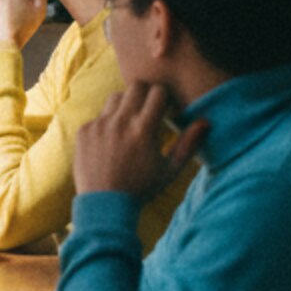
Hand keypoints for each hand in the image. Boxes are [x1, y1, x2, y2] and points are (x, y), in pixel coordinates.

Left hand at [74, 81, 207, 199]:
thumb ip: (188, 144)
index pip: (158, 92)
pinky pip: (98, 116)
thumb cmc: (141, 188)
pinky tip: (111, 142)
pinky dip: (107, 123)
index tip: (164, 109)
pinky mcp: (84, 131)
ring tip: (130, 125)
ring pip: (115, 98)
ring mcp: (99, 125)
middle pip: (136, 86)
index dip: (164, 97)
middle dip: (145, 94)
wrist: (104, 203)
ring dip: (125, 105)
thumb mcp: (170, 169)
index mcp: (143, 129)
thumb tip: (205, 121)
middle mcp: (120, 122)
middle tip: (148, 110)